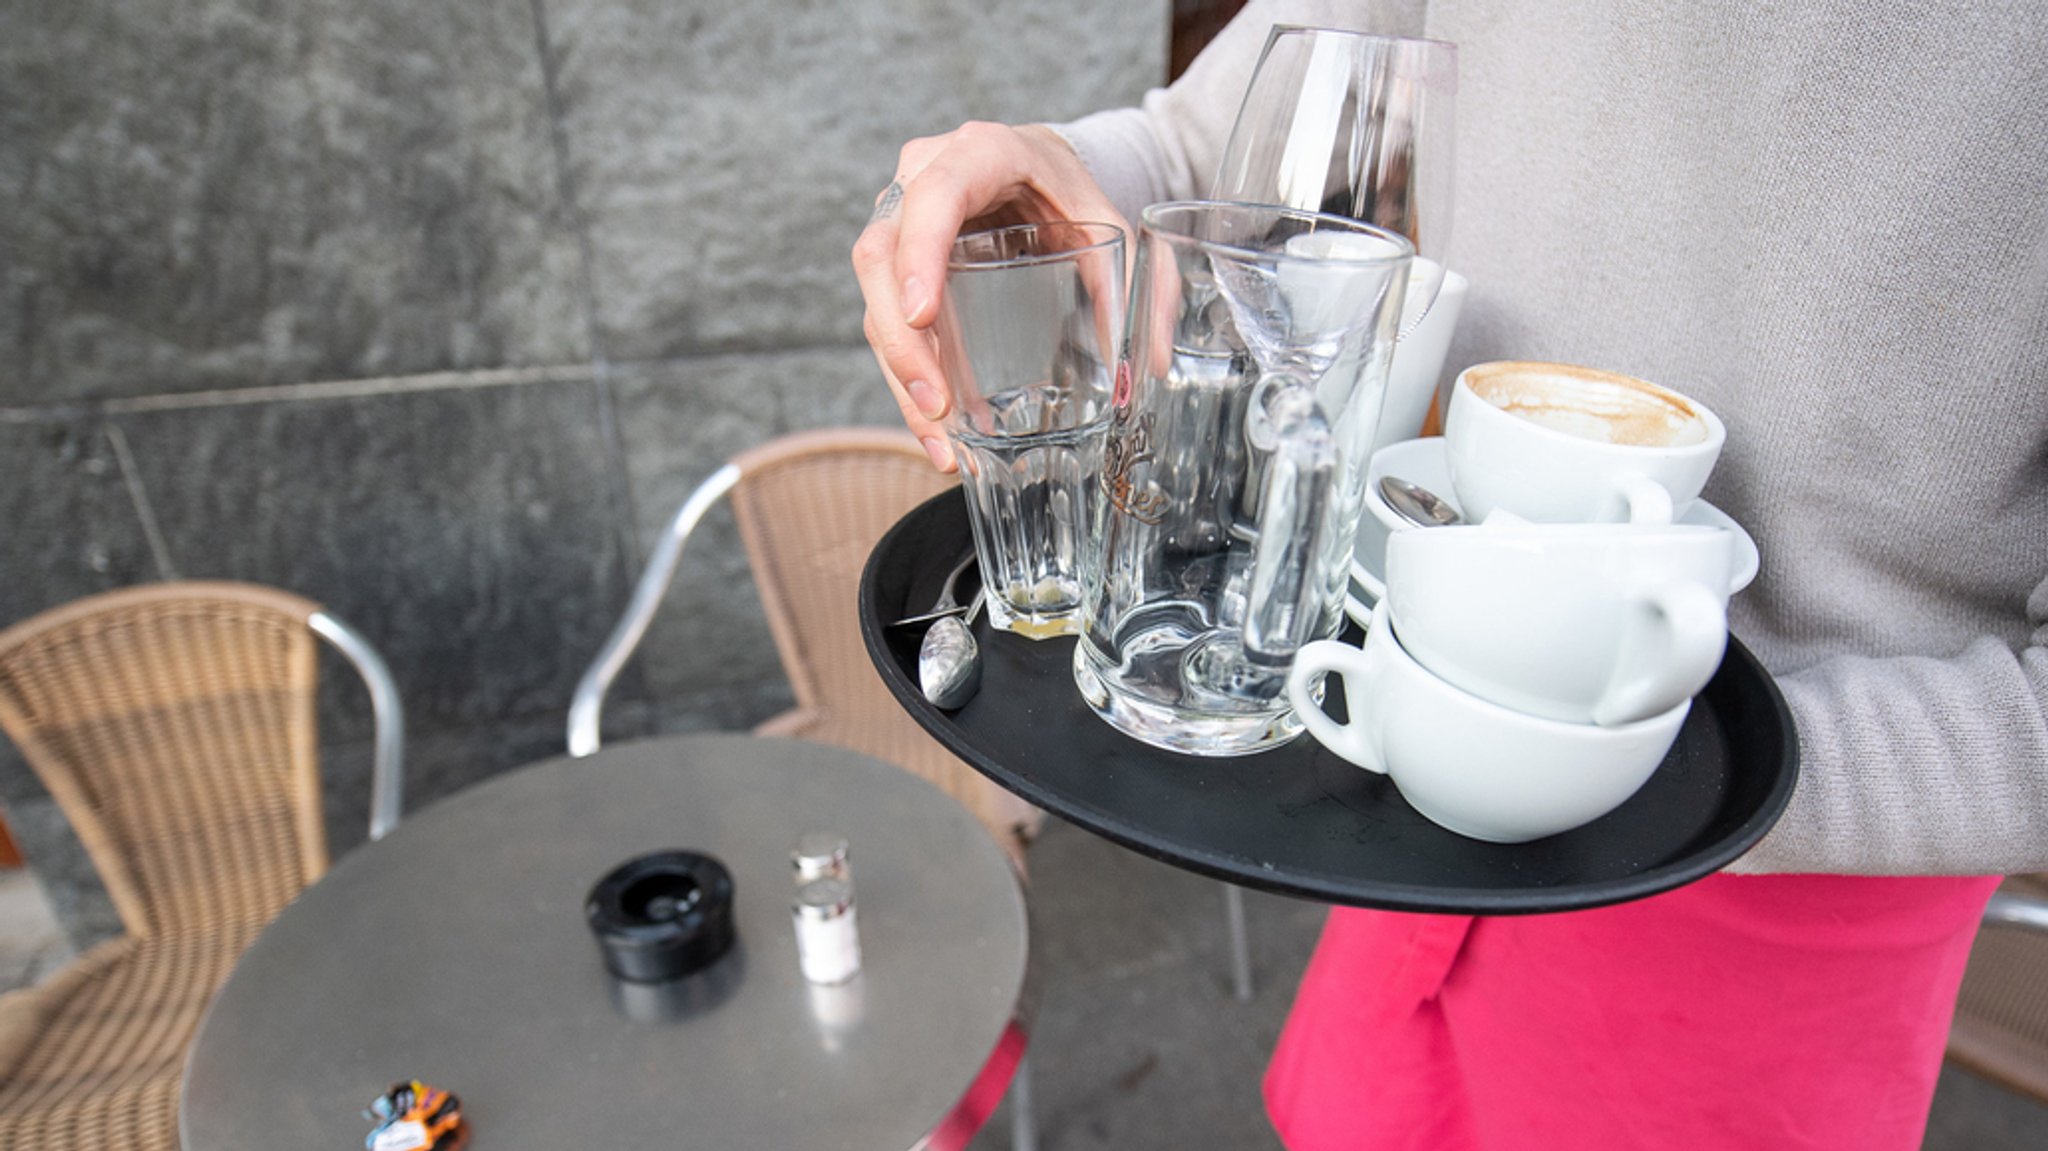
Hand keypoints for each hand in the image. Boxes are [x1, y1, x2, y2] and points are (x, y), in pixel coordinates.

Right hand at [852, 121, 1127, 470]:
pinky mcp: (895, 258)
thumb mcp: (1106, 223)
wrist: (1038, 167)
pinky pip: (885, 315)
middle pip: (881, 256)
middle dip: (903, 341)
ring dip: (901, 372)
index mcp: (978, 153)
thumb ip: (1135, 286)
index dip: (919, 255)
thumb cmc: (1065, 188)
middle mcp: (920, 178)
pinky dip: (906, 374)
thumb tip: (1150, 365)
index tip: (922, 315)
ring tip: (940, 438)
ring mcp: (899, 217)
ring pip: (875, 296)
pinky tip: (935, 427)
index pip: (933, 198)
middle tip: (936, 405)